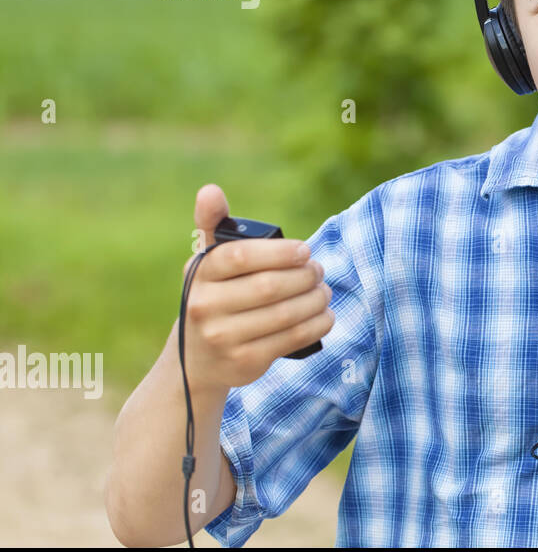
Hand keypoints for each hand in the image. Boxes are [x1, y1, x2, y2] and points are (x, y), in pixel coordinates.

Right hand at [177, 184, 333, 391]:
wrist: (197, 359)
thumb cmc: (214, 296)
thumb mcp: (208, 263)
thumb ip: (213, 225)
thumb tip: (210, 190)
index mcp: (200, 274)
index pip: (240, 256)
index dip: (279, 252)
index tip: (303, 250)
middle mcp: (205, 306)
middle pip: (269, 286)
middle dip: (304, 276)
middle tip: (318, 270)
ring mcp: (223, 337)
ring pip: (285, 314)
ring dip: (315, 299)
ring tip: (323, 290)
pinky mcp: (244, 362)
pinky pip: (291, 339)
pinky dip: (316, 324)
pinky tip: (325, 315)